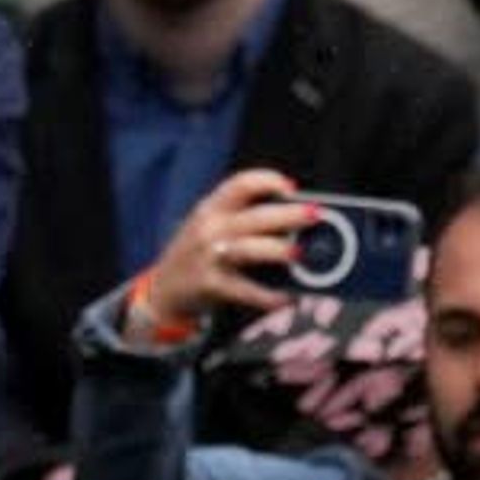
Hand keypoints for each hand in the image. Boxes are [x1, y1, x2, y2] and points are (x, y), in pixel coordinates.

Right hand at [130, 168, 310, 340]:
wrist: (164, 291)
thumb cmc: (201, 256)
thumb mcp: (213, 229)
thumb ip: (245, 223)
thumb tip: (299, 229)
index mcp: (212, 208)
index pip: (240, 184)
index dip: (267, 181)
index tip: (292, 187)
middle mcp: (210, 228)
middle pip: (254, 217)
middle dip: (288, 215)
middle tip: (315, 216)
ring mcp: (209, 256)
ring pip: (248, 249)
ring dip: (277, 250)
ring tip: (300, 254)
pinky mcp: (211, 285)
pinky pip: (245, 290)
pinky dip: (269, 296)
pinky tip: (288, 298)